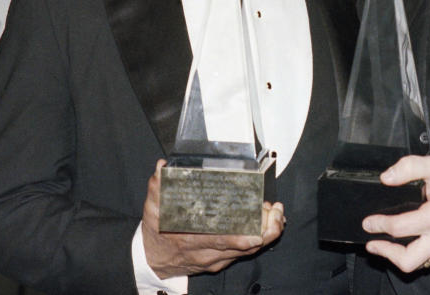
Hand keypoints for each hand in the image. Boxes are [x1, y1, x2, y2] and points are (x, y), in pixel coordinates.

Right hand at [142, 160, 284, 278]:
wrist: (154, 260)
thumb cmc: (156, 234)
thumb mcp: (152, 210)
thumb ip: (158, 187)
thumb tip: (162, 167)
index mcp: (192, 240)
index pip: (222, 241)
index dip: (243, 236)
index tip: (258, 229)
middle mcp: (207, 253)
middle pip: (244, 247)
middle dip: (266, 230)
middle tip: (276, 210)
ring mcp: (216, 259)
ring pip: (249, 251)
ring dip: (267, 233)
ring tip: (276, 212)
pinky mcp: (222, 261)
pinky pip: (246, 252)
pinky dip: (260, 237)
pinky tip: (267, 222)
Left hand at [361, 155, 429, 272]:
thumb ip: (408, 168)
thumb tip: (387, 177)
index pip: (400, 228)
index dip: (380, 225)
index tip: (369, 222)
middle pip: (408, 260)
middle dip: (386, 252)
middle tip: (372, 243)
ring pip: (417, 264)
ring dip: (396, 256)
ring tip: (383, 246)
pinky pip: (427, 260)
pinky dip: (411, 255)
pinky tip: (402, 245)